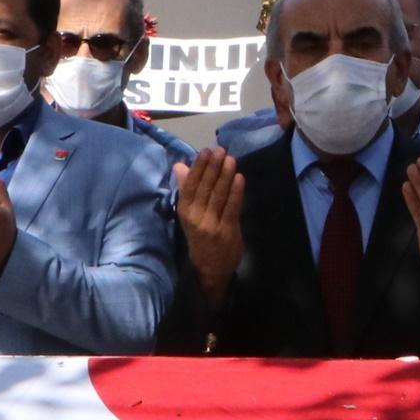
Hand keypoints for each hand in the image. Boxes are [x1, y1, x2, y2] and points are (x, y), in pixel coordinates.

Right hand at [172, 150, 245, 300]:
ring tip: (230, 159)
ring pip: (218, 195)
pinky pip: (232, 207)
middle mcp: (195, 217)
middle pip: (205, 188)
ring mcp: (211, 224)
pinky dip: (236, 192)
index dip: (198, 167)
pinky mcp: (227, 231)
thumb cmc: (200, 237)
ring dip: (225, 175)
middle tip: (220, 150)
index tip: (205, 151)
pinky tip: (239, 178)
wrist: (210, 270)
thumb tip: (180, 166)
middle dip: (213, 167)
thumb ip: (187, 190)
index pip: (190, 185)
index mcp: (184, 212)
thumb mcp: (189, 214)